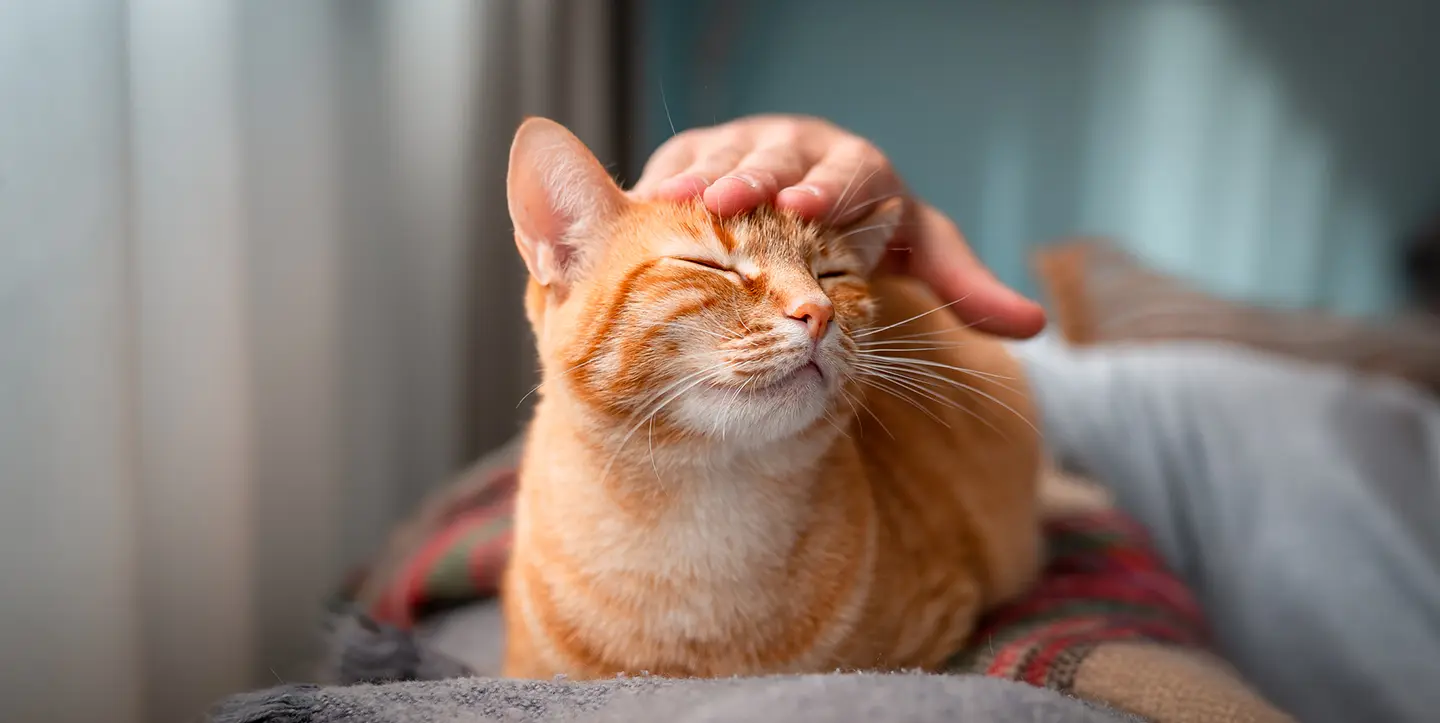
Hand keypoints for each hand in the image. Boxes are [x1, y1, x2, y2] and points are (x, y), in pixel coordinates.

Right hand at [630, 115, 1045, 338]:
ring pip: (723, 154)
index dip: (828, 188)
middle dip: (755, 176)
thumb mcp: (920, 251)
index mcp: (859, 168)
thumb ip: (964, 285)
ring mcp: (749, 145)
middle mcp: (802, 149)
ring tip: (673, 198)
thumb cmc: (870, 227)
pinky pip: (680, 162)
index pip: (848, 173)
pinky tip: (638, 205)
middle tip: (731, 199)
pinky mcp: (703, 153)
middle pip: (779, 156)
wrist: (814, 193)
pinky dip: (662, 183)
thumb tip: (1033, 326)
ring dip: (699, 177)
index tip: (811, 208)